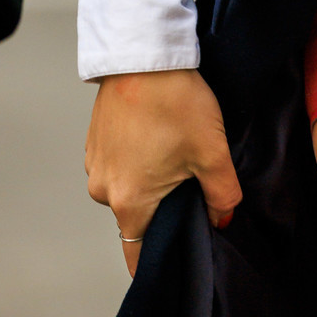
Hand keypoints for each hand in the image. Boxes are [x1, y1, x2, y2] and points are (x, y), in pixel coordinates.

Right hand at [85, 69, 242, 277]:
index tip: (175, 258)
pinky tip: (157, 136)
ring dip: (148, 180)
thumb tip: (222, 219)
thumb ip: (222, 195)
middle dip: (162, 210)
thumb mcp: (211, 152)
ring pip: (126, 188)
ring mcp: (94, 164)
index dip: (158, 260)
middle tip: (189, 186)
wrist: (144, 55)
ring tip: (174, 152)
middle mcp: (103, 189)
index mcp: (129, 202)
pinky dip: (135, 160)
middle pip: (136, 217)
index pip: (138, 253)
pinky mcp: (94, 142)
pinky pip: (117, 165)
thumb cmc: (176, 103)